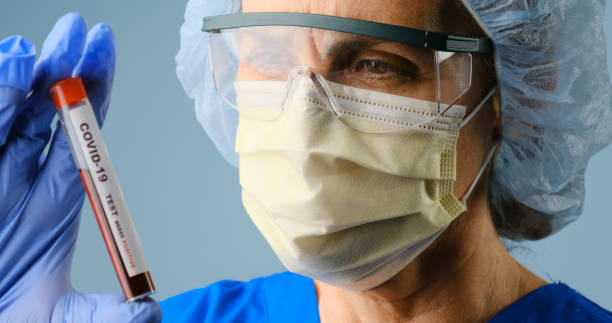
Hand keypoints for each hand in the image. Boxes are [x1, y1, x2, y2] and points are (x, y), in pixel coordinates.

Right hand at [0, 13, 160, 321]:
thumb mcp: (65, 321)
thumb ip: (107, 314)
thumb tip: (149, 309)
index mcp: (55, 202)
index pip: (81, 137)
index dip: (94, 93)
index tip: (103, 50)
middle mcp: (20, 182)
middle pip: (44, 115)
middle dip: (61, 71)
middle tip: (77, 31)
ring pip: (0, 118)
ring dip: (14, 83)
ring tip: (29, 53)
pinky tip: (1, 74)